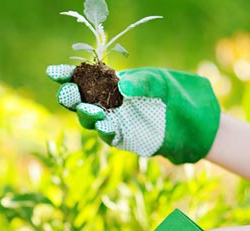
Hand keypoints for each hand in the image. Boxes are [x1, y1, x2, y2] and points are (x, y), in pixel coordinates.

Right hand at [46, 65, 220, 163]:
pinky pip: (110, 135)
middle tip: (68, 93)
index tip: (54, 73)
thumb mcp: (160, 82)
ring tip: (89, 110)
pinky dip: (106, 130)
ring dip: (86, 115)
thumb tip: (123, 85)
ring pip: (90, 120)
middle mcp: (108, 102)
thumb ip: (142, 82)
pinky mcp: (125, 138)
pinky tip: (106, 125)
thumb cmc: (175, 95)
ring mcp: (115, 121)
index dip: (66, 76)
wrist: (195, 122)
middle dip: (70, 96)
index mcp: (110, 83)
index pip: (83, 78)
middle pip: (79, 100)